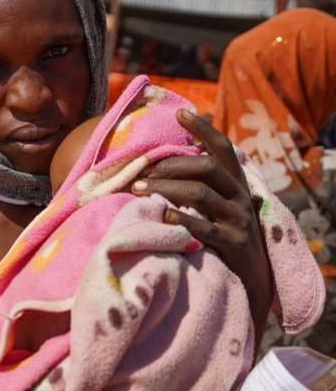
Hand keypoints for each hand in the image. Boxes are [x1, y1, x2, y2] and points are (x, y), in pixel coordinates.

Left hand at [131, 109, 272, 337]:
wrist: (251, 277)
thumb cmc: (224, 234)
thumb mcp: (218, 205)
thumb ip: (201, 183)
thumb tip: (167, 159)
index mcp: (235, 183)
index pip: (222, 147)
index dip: (203, 129)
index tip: (180, 113)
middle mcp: (240, 196)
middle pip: (206, 168)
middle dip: (171, 166)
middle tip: (140, 174)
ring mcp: (238, 219)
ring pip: (200, 194)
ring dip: (166, 190)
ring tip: (139, 192)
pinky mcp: (232, 243)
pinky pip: (203, 227)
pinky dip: (179, 220)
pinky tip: (160, 217)